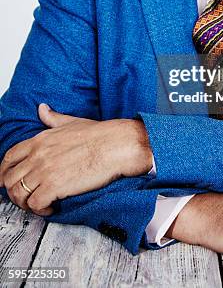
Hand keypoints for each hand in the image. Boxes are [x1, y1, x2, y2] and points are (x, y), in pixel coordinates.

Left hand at [0, 104, 152, 215]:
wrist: (115, 145)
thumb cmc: (99, 135)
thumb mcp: (71, 122)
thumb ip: (53, 118)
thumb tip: (42, 109)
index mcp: (40, 139)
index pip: (9, 157)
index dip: (4, 172)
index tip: (7, 181)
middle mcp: (38, 155)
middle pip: (9, 179)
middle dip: (13, 191)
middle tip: (25, 197)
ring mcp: (44, 171)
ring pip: (18, 194)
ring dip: (25, 203)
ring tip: (38, 204)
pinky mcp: (54, 186)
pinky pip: (35, 204)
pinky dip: (40, 210)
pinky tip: (51, 207)